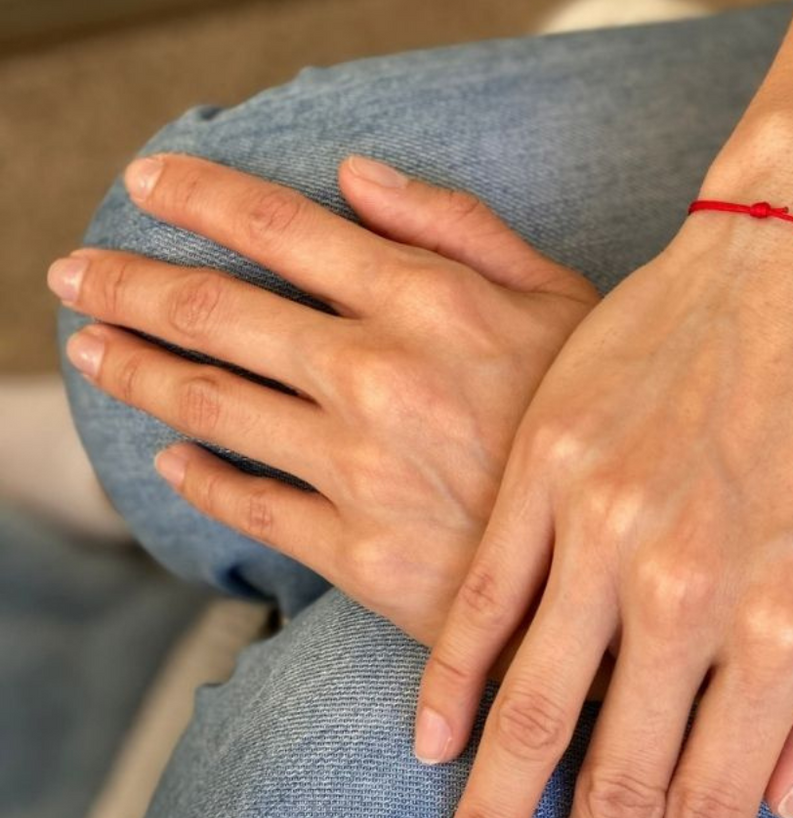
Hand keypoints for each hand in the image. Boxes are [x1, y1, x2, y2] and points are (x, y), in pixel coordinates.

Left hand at [49, 153, 597, 645]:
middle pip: (216, 314)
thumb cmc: (602, 430)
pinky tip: (170, 461)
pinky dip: (197, 479)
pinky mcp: (357, 555)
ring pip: (210, 408)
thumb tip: (356, 177)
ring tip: (93, 352)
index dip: (200, 197)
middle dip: (128, 284)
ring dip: (137, 373)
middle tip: (75, 273)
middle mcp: (380, 377)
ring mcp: (360, 470)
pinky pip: (249, 507)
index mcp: (430, 303)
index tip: (144, 182)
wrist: (625, 574)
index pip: (281, 228)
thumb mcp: (564, 305)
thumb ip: (460, 229)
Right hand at [417, 209, 792, 817]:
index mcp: (782, 623)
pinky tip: (431, 743)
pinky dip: (452, 678)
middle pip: (619, 779)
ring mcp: (603, 530)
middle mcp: (684, 591)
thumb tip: (782, 802)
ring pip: (535, 705)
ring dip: (494, 813)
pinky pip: (483, 599)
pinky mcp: (544, 476)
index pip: (716, 802)